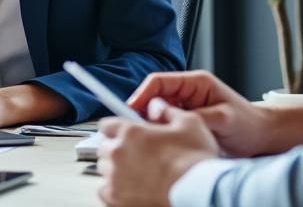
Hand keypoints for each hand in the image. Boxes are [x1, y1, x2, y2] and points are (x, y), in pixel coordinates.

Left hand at [95, 98, 217, 206]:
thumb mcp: (189, 124)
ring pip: (104, 169)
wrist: (198, 192)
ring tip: (136, 174)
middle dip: (117, 150)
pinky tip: (129, 190)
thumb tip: (158, 105)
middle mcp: (118, 153)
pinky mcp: (116, 199)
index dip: (116, 130)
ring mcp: (115, 177)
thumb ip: (168, 112)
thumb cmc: (195, 160)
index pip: (106, 126)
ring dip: (115, 169)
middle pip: (104, 148)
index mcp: (131, 132)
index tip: (124, 135)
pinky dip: (113, 189)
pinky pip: (104, 190)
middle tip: (135, 156)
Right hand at [126, 70, 302, 156]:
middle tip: (140, 129)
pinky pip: (166, 125)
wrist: (262, 138)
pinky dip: (161, 133)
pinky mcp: (186, 122)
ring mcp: (186, 108)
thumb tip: (169, 117)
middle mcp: (188, 93)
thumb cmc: (248, 124)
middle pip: (154, 97)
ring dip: (152, 124)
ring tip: (153, 137)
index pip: (159, 82)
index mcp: (195, 83)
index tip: (131, 108)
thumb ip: (197, 116)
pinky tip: (163, 142)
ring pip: (157, 112)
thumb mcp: (224, 119)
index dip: (142, 94)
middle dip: (144, 111)